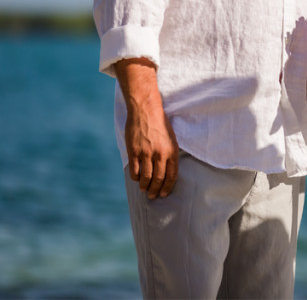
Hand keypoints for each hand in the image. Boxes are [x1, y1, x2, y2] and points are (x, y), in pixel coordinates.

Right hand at [116, 59, 179, 199]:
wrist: (146, 110)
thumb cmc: (160, 123)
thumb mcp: (171, 138)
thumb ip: (169, 153)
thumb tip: (167, 170)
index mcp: (172, 151)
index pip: (172, 175)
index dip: (167, 187)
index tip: (164, 194)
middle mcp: (160, 154)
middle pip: (158, 179)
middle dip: (156, 190)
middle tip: (153, 196)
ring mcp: (146, 153)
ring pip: (146, 177)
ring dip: (145, 186)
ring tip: (144, 189)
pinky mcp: (134, 151)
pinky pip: (135, 170)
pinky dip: (135, 177)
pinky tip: (136, 178)